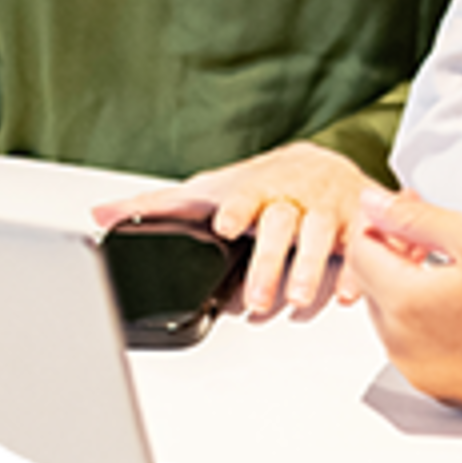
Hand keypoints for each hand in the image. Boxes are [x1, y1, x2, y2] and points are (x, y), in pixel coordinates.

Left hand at [93, 144, 374, 319]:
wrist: (320, 163)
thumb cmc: (259, 185)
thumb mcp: (210, 190)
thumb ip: (159, 207)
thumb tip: (100, 215)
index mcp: (255, 187)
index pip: (245, 195)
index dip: (238, 208)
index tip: (228, 224)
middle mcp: (291, 195)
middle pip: (281, 224)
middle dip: (270, 261)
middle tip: (259, 299)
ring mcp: (325, 207)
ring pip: (320, 235)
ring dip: (311, 268)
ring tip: (298, 298)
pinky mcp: (354, 221)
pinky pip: (361, 244)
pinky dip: (358, 270)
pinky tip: (349, 294)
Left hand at [344, 188, 461, 418]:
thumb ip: (414, 218)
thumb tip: (372, 203)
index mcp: (405, 304)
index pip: (359, 252)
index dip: (380, 223)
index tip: (408, 212)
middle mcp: (402, 346)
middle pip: (371, 286)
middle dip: (391, 254)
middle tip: (431, 237)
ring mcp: (419, 372)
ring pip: (388, 317)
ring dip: (405, 287)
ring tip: (451, 269)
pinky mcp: (439, 388)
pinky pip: (411, 346)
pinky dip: (422, 321)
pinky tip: (460, 305)